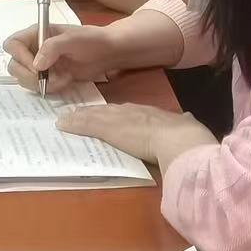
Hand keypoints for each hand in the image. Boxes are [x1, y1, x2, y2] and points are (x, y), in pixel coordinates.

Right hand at [3, 23, 122, 92]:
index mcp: (36, 34)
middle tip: (47, 78)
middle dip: (29, 75)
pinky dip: (49, 88)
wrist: (109, 53)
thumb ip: (52, 47)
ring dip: (40, 83)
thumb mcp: (72, 39)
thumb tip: (36, 65)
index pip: (13, 44)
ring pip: (23, 78)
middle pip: (14, 65)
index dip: (20, 57)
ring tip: (61, 79)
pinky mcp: (48, 77)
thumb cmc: (92, 40)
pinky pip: (37, 86)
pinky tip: (65, 82)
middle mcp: (33, 49)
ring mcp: (40, 64)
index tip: (37, 67)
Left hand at [56, 103, 216, 168]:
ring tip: (65, 118)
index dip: (114, 113)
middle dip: (92, 112)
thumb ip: (184, 122)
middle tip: (77, 113)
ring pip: (93, 116)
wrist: (180, 140)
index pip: (126, 111)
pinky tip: (62, 125)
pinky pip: (86, 125)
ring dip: (78, 117)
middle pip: (106, 111)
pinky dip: (73, 124)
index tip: (106, 113)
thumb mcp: (187, 125)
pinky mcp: (108, 130)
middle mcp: (131, 112)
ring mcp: (118, 119)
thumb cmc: (187, 136)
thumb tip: (189, 120)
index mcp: (149, 113)